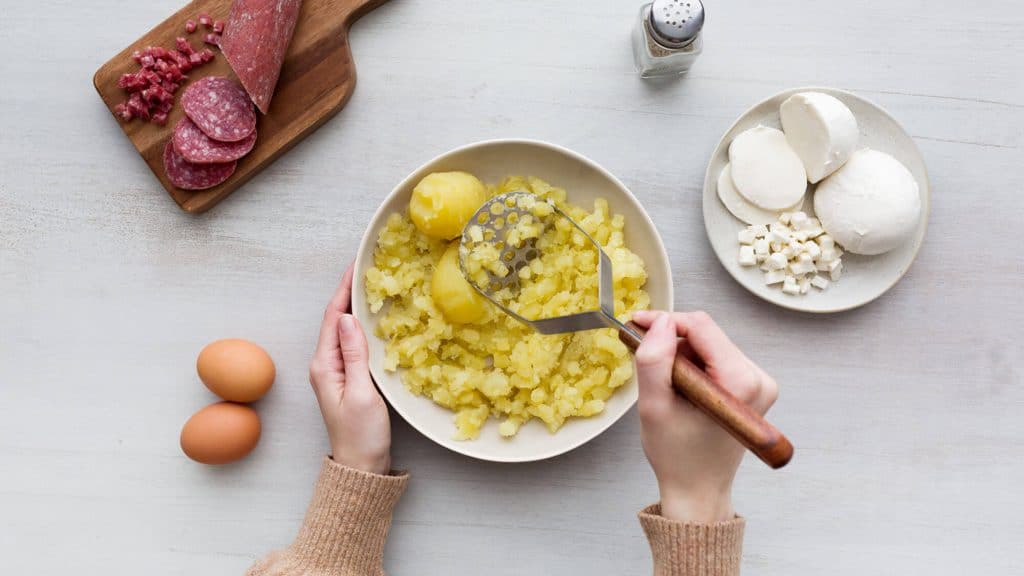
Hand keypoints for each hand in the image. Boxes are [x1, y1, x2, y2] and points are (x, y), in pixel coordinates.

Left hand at [309, 264, 391, 474]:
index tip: (356, 265)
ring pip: (345, 329)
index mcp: (324, 365)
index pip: (332, 317)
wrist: (361, 467)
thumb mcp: (361, 393)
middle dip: (350, 291)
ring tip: (372, 284)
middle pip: (336, 319)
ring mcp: (336, 371)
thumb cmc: (362, 435)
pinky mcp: (348, 378)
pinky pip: (353, 343)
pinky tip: (375, 318)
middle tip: (368, 267)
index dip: (344, 289)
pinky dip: (363, 325)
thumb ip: (354, 355)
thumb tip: (347, 318)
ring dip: (356, 306)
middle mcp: (325, 364)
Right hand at [632, 310, 777, 522]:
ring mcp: (759, 383)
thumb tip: (658, 322)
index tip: (635, 325)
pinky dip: (693, 365)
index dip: (664, 320)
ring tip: (665, 384)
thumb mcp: (654, 406)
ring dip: (681, 355)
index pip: (700, 326)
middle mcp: (758, 378)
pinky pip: (717, 359)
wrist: (698, 489)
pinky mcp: (753, 387)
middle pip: (707, 334)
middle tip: (645, 360)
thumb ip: (654, 360)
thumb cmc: (677, 456)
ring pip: (710, 345)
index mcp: (740, 381)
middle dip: (672, 341)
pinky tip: (680, 387)